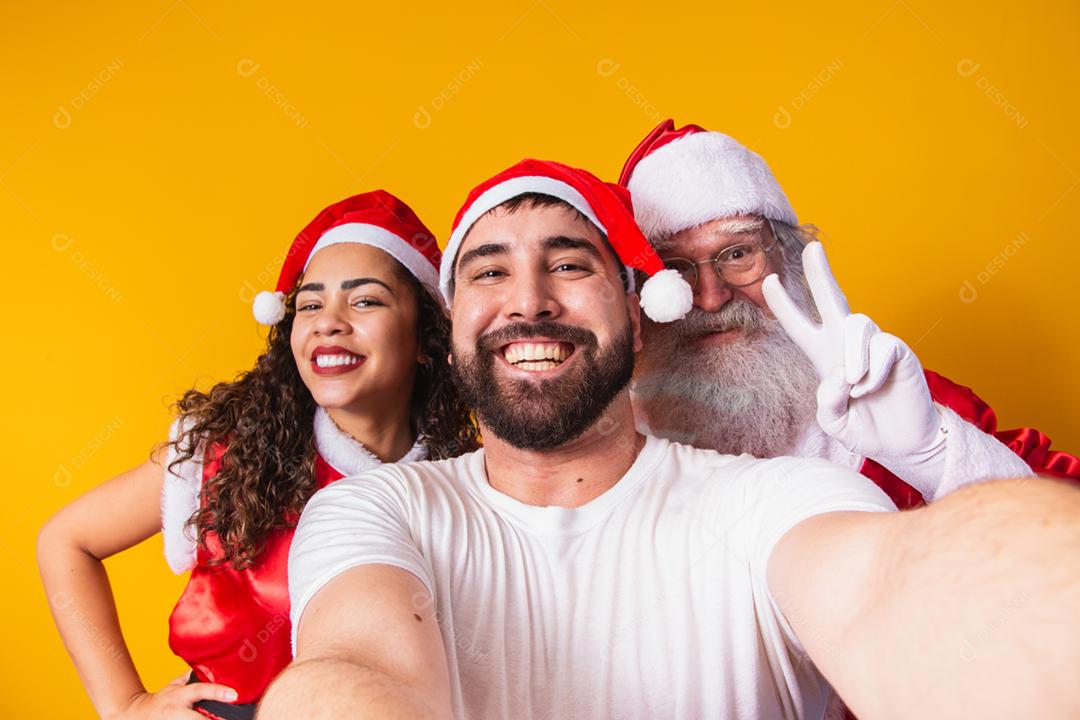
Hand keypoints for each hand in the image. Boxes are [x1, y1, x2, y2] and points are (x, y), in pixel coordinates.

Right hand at [106, 673, 237, 718]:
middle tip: (234, 719)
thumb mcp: (176, 685)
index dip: (218, 692)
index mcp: (179, 696)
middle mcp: (176, 712)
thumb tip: (218, 666)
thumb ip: (194, 678)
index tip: (235, 695)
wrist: (135, 715)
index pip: (200, 690)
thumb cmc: (162, 699)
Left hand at [761, 242, 942, 460]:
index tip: (769, 280)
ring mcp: (873, 345)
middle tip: (812, 247)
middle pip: (832, 300)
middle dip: (820, 274)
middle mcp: (846, 345)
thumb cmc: (867, 428)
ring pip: (857, 324)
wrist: (905, 442)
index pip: (800, 326)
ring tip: (855, 384)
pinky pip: (883, 347)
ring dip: (852, 355)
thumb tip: (838, 378)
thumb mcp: (836, 424)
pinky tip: (874, 388)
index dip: (784, 305)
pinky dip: (873, 370)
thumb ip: (827, 406)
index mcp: (824, 357)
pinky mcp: (898, 351)